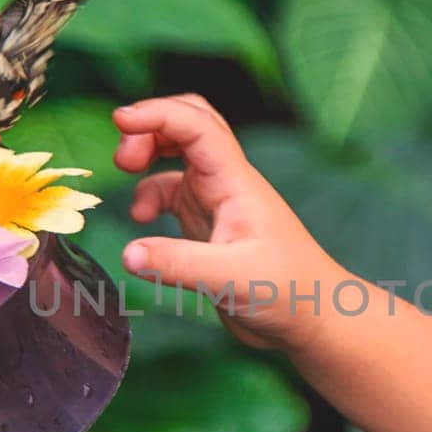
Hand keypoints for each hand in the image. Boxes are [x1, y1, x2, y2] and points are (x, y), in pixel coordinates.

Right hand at [112, 94, 344, 351]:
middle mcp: (225, 183)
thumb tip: (128, 254)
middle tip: (123, 156)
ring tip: (125, 171)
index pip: (196, 126)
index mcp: (235, 182)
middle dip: (151, 126)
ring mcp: (215, 201)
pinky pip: (170, 194)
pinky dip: (148, 196)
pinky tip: (141, 220)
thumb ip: (178, 265)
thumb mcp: (231, 278)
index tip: (121, 121)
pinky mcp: (206, 226)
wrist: (310, 317)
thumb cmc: (289, 291)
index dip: (158, 113)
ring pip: (177, 155)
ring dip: (148, 152)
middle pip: (187, 124)